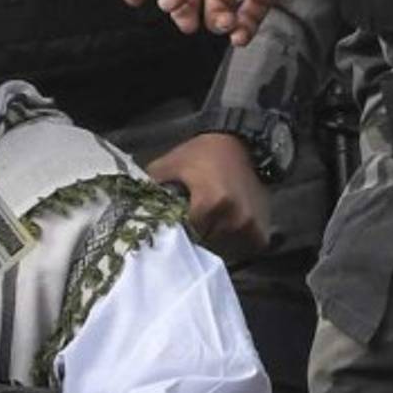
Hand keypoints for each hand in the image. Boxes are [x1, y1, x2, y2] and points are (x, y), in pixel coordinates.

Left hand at [146, 133, 269, 262]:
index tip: (175, 221)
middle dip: (196, 235)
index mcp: (211, 202)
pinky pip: (242, 249)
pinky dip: (233, 242)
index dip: (178, 228)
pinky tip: (226, 226)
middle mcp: (234, 218)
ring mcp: (250, 228)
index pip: (186, 232)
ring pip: (223, 248)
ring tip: (209, 222)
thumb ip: (151, 187)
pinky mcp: (262, 233)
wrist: (243, 143)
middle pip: (205, 242)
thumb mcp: (171, 164)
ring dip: (215, 240)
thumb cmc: (204, 154)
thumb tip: (130, 208)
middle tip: (192, 221)